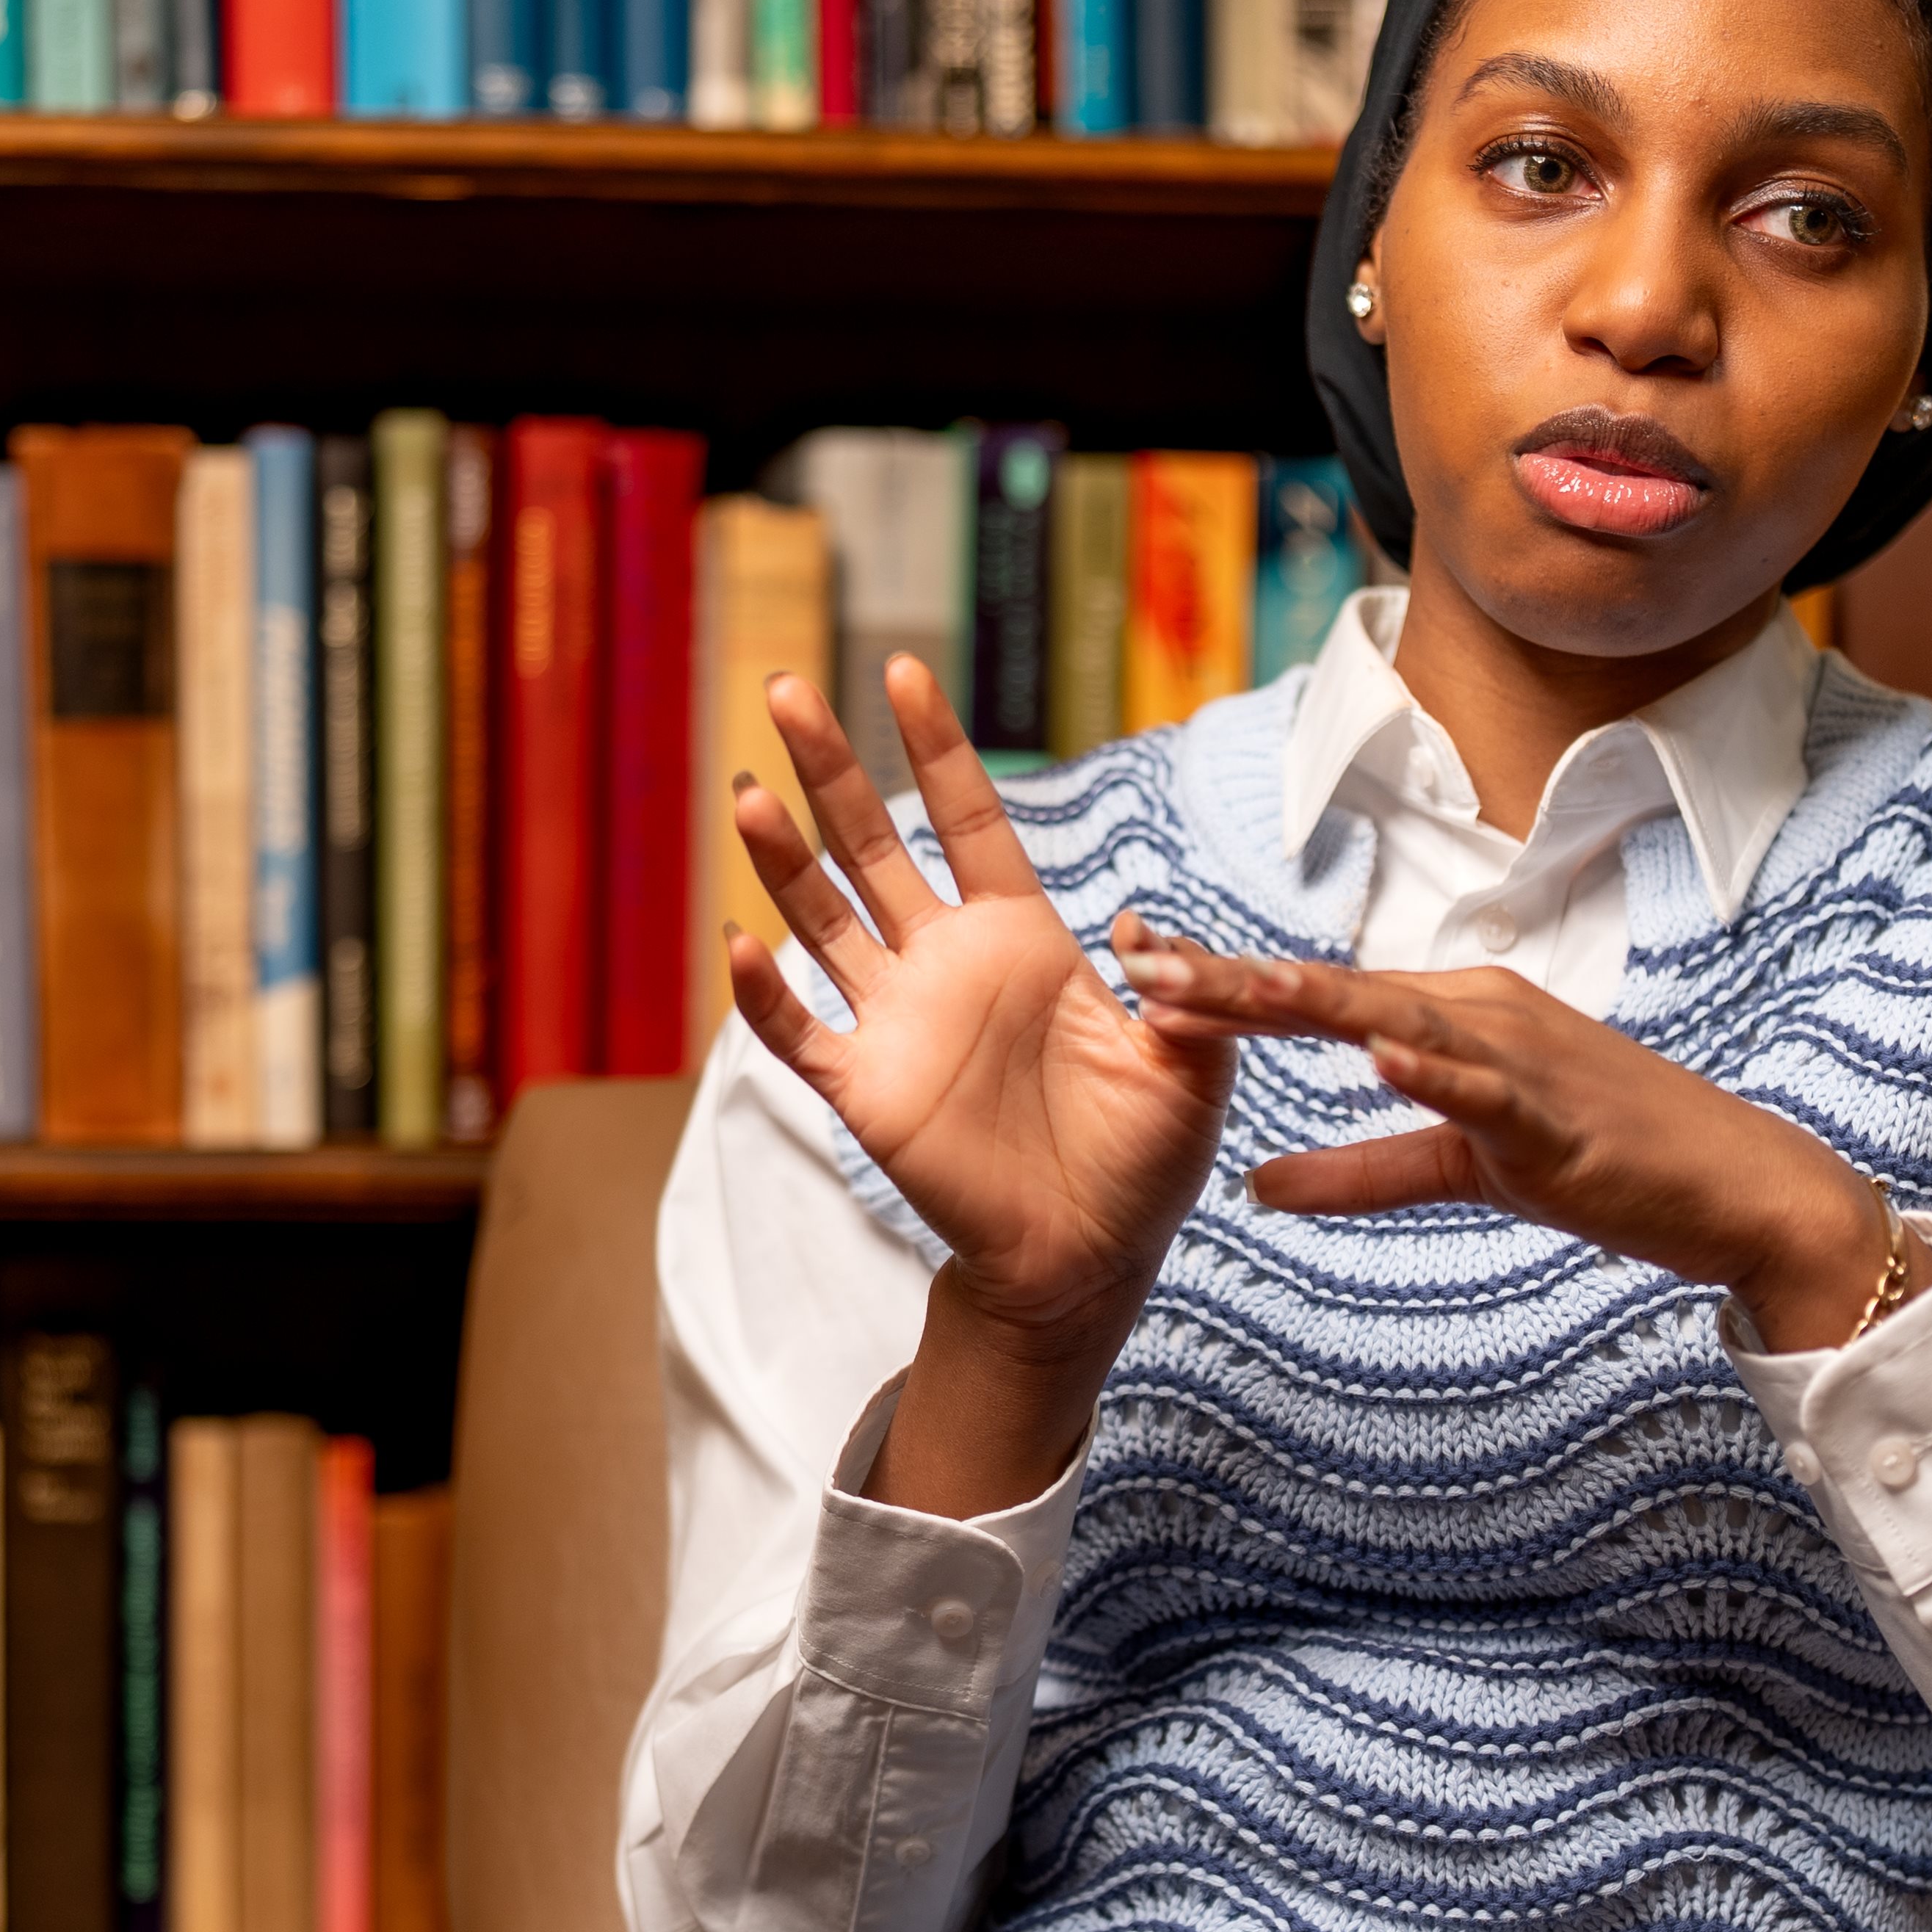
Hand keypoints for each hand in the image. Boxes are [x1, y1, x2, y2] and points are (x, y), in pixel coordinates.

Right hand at [728, 659, 1234, 1369]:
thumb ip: (1183, 984)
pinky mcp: (868, 1091)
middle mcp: (948, 967)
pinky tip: (736, 941)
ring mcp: (899, 1024)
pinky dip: (764, 993)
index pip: (971, 821)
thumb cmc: (1144, 1160)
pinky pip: (801, 1032)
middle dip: (832, 769)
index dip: (937, 750)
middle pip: (874, 845)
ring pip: (821, 920)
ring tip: (746, 790)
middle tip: (788, 688)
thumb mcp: (1194, 1064)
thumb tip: (1135, 922)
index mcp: (1023, 943)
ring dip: (782, 859)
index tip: (905, 673)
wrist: (1092, 1257)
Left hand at [1110, 940, 1931, 1353]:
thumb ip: (1362, 1172)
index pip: (1319, 999)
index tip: (1139, 976)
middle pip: (1335, 992)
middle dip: (1234, 980)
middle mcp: (1479, 1011)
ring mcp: (1521, 1052)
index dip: (1227, 988)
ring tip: (1225, 988)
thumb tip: (1258, 1185)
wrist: (1731, 1187)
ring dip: (1306, 1003)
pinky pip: (1485, 1086)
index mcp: (1452, 1016)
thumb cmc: (1604, 1165)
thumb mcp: (1465, 1171)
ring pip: (1394, 1020)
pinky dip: (1432, 1069)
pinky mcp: (1557, 1110)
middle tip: (1139, 963)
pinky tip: (1380, 1057)